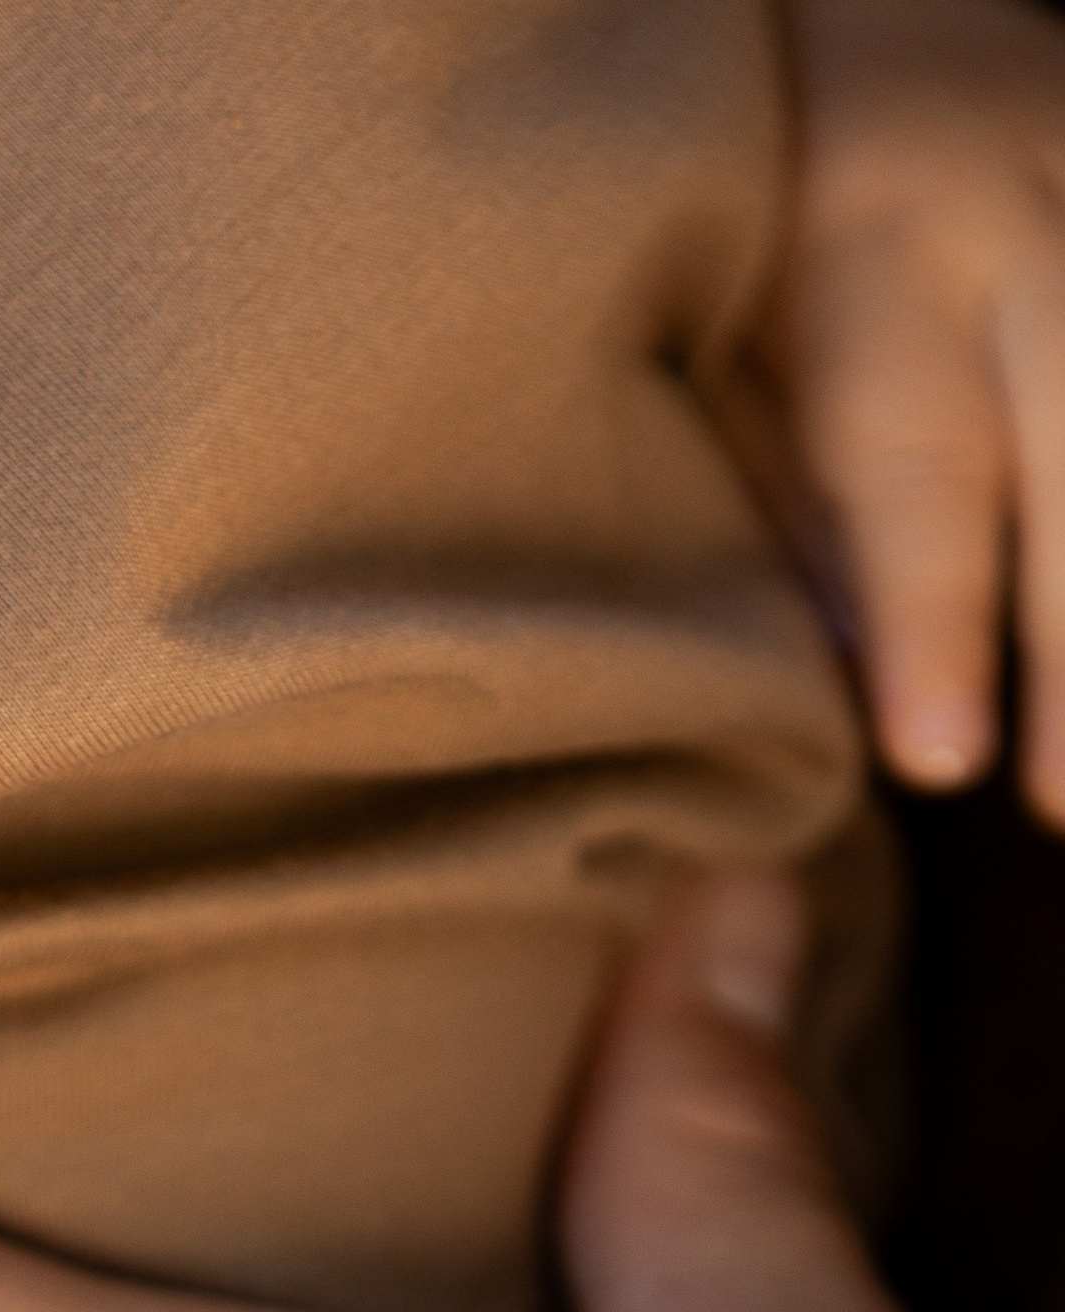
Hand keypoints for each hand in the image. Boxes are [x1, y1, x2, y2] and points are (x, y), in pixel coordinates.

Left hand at [760, 0, 1064, 813]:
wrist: (851, 3)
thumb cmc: (744, 197)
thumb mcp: (709, 323)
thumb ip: (770, 478)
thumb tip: (829, 671)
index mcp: (875, 236)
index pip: (916, 461)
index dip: (934, 622)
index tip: (941, 758)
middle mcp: (1028, 198)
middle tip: (1059, 803)